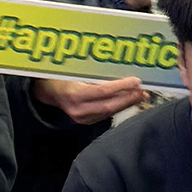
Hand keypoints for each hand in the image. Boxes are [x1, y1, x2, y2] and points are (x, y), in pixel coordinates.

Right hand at [32, 75, 148, 124]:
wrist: (47, 92)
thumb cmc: (60, 77)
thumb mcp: (74, 70)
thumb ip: (94, 74)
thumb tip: (119, 71)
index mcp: (74, 94)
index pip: (103, 91)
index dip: (121, 87)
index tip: (135, 81)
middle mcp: (78, 109)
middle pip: (109, 105)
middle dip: (129, 98)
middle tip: (143, 90)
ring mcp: (82, 118)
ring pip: (110, 112)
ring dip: (127, 103)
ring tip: (140, 95)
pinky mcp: (86, 121)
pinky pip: (106, 115)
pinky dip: (119, 107)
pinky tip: (128, 101)